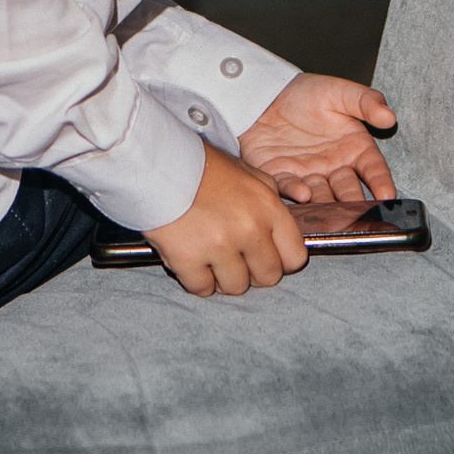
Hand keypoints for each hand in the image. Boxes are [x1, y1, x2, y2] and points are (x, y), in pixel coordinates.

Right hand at [142, 143, 306, 297]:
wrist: (159, 164)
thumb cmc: (204, 167)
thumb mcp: (249, 174)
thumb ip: (270, 201)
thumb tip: (281, 232)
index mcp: (269, 208)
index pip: (295, 257)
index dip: (282, 261)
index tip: (268, 258)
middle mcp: (249, 229)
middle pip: (268, 277)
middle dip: (254, 272)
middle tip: (237, 260)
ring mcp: (219, 247)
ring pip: (236, 287)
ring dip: (224, 278)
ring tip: (213, 259)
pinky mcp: (188, 259)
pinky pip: (202, 288)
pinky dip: (197, 280)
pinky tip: (193, 262)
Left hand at [239, 72, 397, 203]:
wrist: (269, 95)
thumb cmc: (307, 93)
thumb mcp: (341, 92)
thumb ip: (366, 103)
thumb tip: (389, 117)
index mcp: (355, 148)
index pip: (373, 168)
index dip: (381, 182)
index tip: (388, 195)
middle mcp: (334, 167)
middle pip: (348, 189)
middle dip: (354, 202)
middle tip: (359, 212)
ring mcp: (309, 175)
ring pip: (321, 194)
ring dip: (327, 204)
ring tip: (332, 211)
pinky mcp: (281, 176)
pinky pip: (289, 186)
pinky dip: (296, 192)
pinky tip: (303, 195)